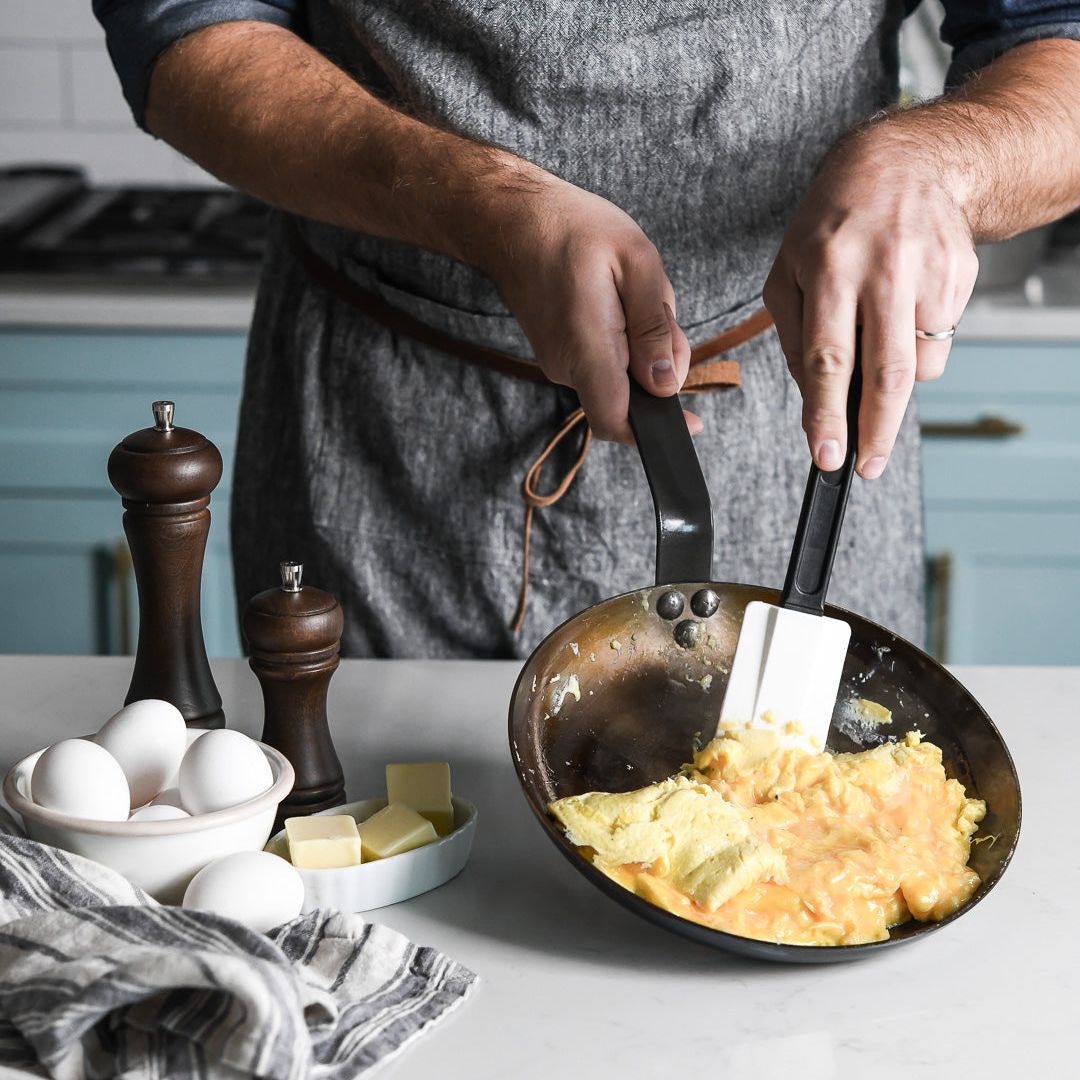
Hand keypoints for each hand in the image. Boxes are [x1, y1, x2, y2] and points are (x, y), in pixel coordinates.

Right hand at [476, 171, 698, 441]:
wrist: (512, 221)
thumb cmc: (574, 230)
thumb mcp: (637, 262)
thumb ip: (654, 328)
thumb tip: (666, 383)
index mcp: (587, 347)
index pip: (616, 420)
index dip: (654, 431)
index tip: (689, 422)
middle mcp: (567, 366)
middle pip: (630, 396)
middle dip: (659, 366)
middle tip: (662, 312)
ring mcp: (558, 363)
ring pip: (619, 378)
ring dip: (641, 349)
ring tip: (631, 295)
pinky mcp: (558, 354)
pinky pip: (603, 364)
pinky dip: (623, 342)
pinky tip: (615, 300)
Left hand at [764, 130, 978, 477]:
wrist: (903, 165)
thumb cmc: (831, 224)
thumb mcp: (787, 271)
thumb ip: (794, 338)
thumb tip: (814, 400)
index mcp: (829, 268)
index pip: (827, 358)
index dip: (828, 414)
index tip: (828, 456)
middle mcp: (884, 270)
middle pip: (885, 371)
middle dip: (875, 430)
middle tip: (867, 467)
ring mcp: (930, 274)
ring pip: (918, 364)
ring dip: (894, 383)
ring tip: (874, 348)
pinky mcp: (961, 278)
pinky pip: (938, 342)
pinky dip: (915, 349)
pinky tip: (899, 313)